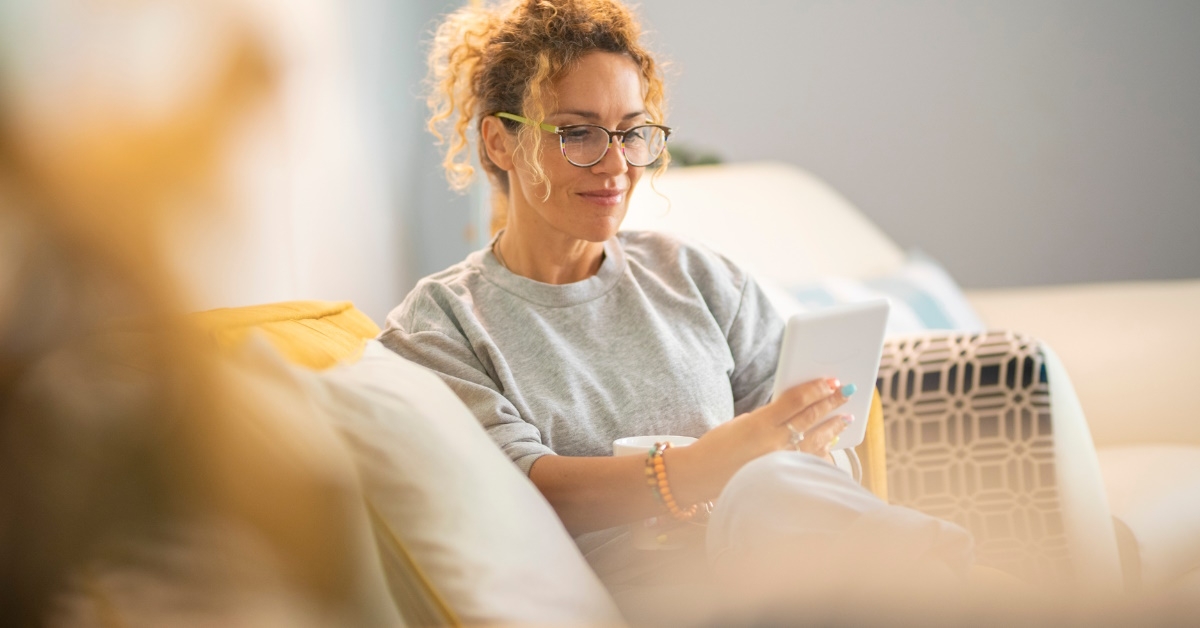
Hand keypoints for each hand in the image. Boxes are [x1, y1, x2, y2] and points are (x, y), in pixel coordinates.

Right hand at [665, 378, 854, 504]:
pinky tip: (831, 444)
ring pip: (817, 441)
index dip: (816, 389)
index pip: (796, 401)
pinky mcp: (781, 476)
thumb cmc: (717, 446)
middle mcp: (773, 444)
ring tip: (846, 417)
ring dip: (833, 427)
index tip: (831, 381)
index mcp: (759, 424)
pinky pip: (810, 462)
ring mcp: (780, 462)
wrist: (701, 475)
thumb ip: (770, 415)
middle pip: (811, 418)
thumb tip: (798, 409)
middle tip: (847, 391)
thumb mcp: (742, 422)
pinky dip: (822, 451)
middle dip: (832, 402)